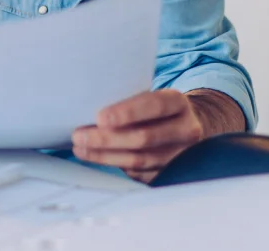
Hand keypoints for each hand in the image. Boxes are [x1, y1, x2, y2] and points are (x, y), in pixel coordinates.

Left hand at [71, 90, 203, 182]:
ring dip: (105, 156)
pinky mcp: (171, 173)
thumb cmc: (156, 108)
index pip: (154, 106)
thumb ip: (128, 100)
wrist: (188, 125)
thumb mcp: (149, 95)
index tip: (100, 118)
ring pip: (140, 160)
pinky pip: (139, 173)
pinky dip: (115, 165)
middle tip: (80, 136)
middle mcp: (185, 130)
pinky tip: (97, 158)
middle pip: (144, 137)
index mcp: (178, 103)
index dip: (127, 112)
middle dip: (107, 139)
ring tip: (81, 149)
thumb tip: (90, 110)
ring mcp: (181, 155)